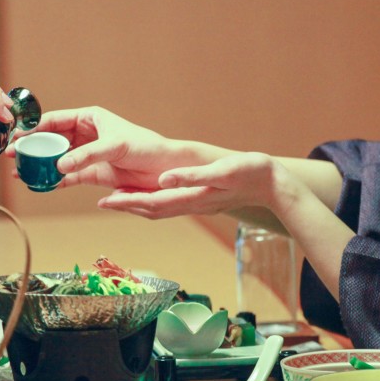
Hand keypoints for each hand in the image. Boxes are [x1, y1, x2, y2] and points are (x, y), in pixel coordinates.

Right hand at [23, 107, 188, 190]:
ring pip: (56, 158)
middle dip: (31, 147)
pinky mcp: (92, 173)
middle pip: (51, 140)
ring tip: (20, 172)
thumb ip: (87, 155)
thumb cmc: (145, 147)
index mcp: (90, 117)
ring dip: (39, 165)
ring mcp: (87, 154)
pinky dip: (53, 181)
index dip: (34, 128)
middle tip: (12, 156)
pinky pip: (67, 176)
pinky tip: (39, 184)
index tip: (17, 136)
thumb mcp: (115, 146)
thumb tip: (60, 165)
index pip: (55, 120)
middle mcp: (86, 134)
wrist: (164, 169)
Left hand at [98, 151, 293, 218]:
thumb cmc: (252, 173)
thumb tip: (163, 180)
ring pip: (161, 209)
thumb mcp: (222, 170)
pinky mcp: (204, 201)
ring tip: (119, 200)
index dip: (127, 202)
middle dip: (127, 206)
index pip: (153, 202)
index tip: (106, 200)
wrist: (275, 186)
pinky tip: (151, 194)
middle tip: (104, 202)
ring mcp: (199, 205)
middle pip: (152, 210)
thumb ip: (192, 177)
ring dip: (138, 206)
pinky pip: (173, 205)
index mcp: (193, 197)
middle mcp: (192, 204)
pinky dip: (155, 202)